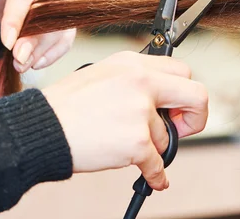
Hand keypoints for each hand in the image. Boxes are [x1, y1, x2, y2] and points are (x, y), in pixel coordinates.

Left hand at [0, 0, 76, 71]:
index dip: (18, 16)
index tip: (6, 39)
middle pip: (50, 12)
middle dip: (32, 38)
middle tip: (16, 58)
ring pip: (60, 29)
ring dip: (41, 51)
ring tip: (21, 64)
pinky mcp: (69, 18)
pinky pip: (66, 39)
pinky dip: (51, 55)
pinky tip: (35, 63)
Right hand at [41, 51, 208, 190]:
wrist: (43, 128)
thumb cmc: (66, 105)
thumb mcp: (103, 74)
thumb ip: (135, 80)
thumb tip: (161, 99)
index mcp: (133, 63)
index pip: (181, 71)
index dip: (183, 92)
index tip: (175, 107)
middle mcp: (141, 82)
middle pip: (197, 95)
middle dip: (196, 117)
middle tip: (182, 128)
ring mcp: (140, 111)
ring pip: (167, 137)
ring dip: (150, 147)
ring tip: (123, 145)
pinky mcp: (136, 141)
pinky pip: (158, 164)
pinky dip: (155, 175)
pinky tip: (153, 177)